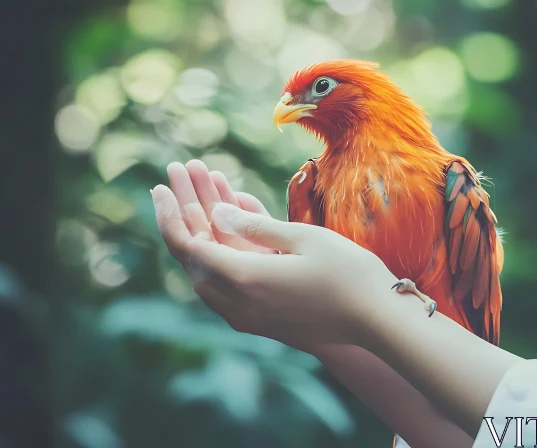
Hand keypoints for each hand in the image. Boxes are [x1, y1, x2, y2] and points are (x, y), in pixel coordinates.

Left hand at [152, 161, 398, 347]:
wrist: (377, 319)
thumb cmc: (348, 272)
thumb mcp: (303, 238)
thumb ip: (255, 227)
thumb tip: (216, 215)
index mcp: (245, 279)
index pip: (188, 245)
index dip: (169, 214)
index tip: (159, 185)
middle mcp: (239, 304)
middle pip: (194, 260)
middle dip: (182, 219)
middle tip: (175, 184)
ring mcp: (251, 317)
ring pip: (207, 278)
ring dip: (199, 241)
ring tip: (196, 204)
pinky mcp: (264, 323)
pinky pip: (226, 291)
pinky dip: (217, 261)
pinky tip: (221, 240)